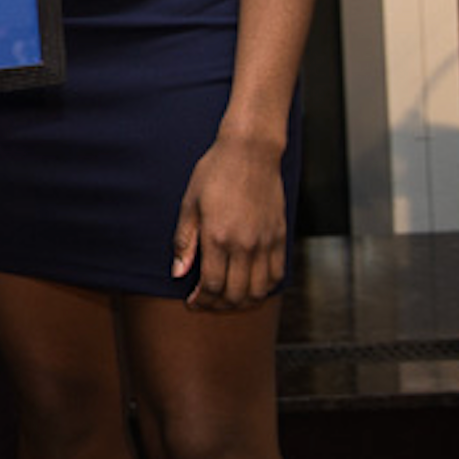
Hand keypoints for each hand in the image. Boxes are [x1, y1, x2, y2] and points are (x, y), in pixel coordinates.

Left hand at [170, 132, 289, 309]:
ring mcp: (266, 242)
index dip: (201, 300)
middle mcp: (245, 245)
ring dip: (242, 301)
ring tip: (227, 299)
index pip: (212, 285)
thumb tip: (178, 273)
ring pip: (258, 290)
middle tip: (207, 303)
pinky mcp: (280, 237)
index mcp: (218, 236)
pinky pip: (277, 275)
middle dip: (218, 305)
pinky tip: (251, 285)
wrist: (250, 152)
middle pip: (235, 294)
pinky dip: (264, 288)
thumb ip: (184, 242)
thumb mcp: (190, 204)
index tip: (193, 301)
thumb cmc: (215, 173)